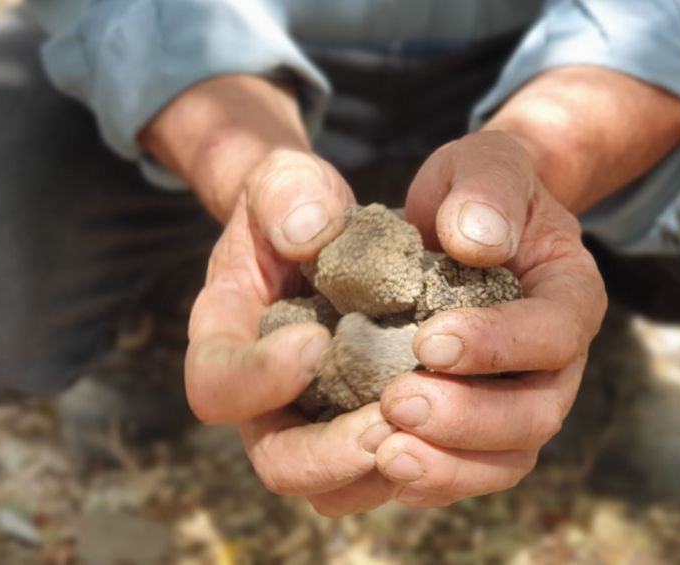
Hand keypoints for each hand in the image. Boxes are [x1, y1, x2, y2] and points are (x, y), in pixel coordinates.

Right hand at [184, 148, 403, 515]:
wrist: (320, 232)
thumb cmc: (295, 205)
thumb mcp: (284, 181)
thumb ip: (286, 194)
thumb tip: (309, 233)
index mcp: (225, 340)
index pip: (217, 385)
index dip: (259, 377)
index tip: (317, 340)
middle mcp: (262, 400)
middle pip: (278, 463)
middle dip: (333, 453)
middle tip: (391, 419)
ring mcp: (313, 424)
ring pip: (335, 489)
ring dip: (385, 472)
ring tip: (435, 429)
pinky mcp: (361, 432)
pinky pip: (383, 478)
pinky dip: (423, 466)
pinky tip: (462, 430)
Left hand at [369, 130, 607, 506]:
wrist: (467, 226)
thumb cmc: (477, 190)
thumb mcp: (483, 164)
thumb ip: (487, 188)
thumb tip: (476, 241)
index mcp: (570, 294)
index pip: (556, 332)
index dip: (499, 344)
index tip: (428, 340)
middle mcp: (558, 360)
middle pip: (538, 413)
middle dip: (469, 417)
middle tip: (397, 404)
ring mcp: (524, 399)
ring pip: (508, 458)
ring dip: (449, 465)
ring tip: (385, 453)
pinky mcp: (483, 428)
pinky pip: (472, 472)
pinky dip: (432, 479)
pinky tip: (380, 468)